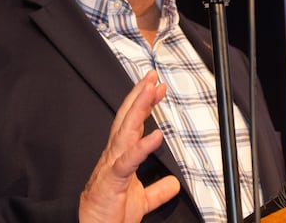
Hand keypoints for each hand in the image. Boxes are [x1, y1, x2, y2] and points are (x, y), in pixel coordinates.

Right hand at [78, 70, 180, 222]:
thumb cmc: (111, 215)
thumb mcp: (142, 201)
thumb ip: (157, 190)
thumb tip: (174, 184)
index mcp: (120, 156)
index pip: (132, 124)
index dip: (144, 104)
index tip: (157, 88)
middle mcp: (114, 155)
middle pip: (127, 118)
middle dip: (139, 95)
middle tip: (152, 76)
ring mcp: (111, 165)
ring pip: (125, 131)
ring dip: (139, 109)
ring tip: (151, 91)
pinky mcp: (112, 180)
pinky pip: (128, 160)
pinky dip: (142, 147)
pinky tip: (157, 134)